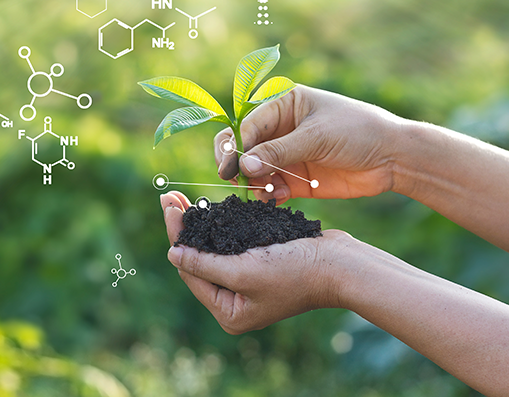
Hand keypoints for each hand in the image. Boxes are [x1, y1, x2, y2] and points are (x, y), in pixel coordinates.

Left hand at [160, 191, 353, 333]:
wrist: (341, 264)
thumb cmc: (295, 272)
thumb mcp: (244, 271)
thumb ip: (205, 264)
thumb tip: (171, 255)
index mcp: (229, 312)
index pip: (190, 270)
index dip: (176, 236)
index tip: (166, 204)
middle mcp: (236, 300)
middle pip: (199, 259)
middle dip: (184, 228)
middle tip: (168, 197)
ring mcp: (249, 281)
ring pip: (214, 249)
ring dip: (199, 223)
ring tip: (181, 199)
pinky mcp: (261, 262)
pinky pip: (232, 243)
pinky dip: (220, 224)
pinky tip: (209, 207)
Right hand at [215, 85, 406, 203]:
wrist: (393, 157)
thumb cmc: (357, 131)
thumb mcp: (317, 136)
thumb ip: (279, 151)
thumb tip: (244, 165)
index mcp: (283, 104)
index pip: (247, 125)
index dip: (235, 146)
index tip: (230, 167)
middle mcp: (280, 129)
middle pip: (243, 147)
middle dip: (237, 165)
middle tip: (237, 182)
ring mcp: (287, 155)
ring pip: (254, 171)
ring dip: (253, 184)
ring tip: (264, 193)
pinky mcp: (295, 180)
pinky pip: (271, 188)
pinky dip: (268, 196)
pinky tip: (277, 198)